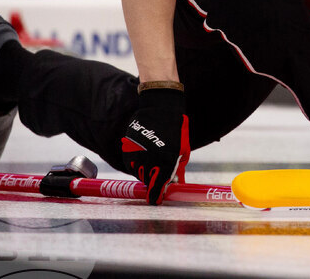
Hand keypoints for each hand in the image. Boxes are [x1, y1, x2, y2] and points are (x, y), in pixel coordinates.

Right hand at [121, 87, 189, 204]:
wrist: (160, 110)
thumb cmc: (176, 132)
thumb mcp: (182, 152)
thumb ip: (178, 171)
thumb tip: (176, 185)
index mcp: (164, 165)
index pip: (155, 190)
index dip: (156, 197)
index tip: (156, 200)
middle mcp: (147, 162)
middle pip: (147, 182)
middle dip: (153, 180)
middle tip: (160, 171)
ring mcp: (135, 156)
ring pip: (138, 173)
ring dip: (145, 171)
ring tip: (154, 157)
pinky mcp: (127, 150)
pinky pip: (131, 163)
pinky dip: (137, 162)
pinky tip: (145, 153)